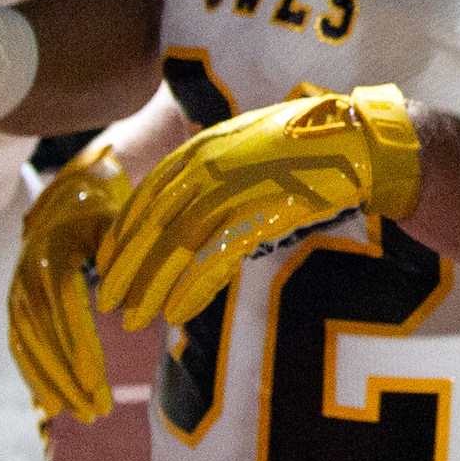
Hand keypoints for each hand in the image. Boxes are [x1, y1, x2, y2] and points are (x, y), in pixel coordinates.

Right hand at [10, 147, 131, 423]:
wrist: (68, 196)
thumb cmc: (107, 213)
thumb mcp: (120, 226)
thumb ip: (131, 259)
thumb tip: (142, 301)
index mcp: (53, 254)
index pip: (65, 307)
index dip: (78, 345)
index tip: (96, 380)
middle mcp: (27, 275)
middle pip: (45, 336)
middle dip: (70, 377)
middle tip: (99, 411)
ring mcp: (17, 291)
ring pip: (30, 347)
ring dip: (55, 384)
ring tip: (86, 414)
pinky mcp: (15, 304)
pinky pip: (20, 345)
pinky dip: (34, 376)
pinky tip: (53, 405)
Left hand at [98, 84, 423, 329]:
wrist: (357, 141)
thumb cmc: (302, 144)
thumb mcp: (243, 147)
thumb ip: (210, 171)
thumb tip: (180, 203)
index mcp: (200, 150)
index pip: (145, 197)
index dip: (121, 236)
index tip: (103, 266)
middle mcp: (209, 168)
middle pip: (152, 226)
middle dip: (125, 269)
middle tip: (106, 303)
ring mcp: (235, 192)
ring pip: (176, 247)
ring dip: (151, 287)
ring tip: (133, 320)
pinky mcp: (262, 214)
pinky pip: (216, 257)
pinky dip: (192, 288)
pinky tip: (176, 312)